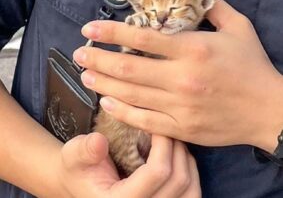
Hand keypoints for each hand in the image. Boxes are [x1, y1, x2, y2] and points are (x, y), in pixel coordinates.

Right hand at [54, 133, 200, 197]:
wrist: (80, 183)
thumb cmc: (78, 167)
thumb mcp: (74, 155)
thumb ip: (85, 150)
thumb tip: (99, 142)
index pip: (157, 172)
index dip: (163, 143)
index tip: (158, 124)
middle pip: (178, 181)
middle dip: (177, 148)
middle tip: (167, 129)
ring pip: (190, 191)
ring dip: (187, 161)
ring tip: (174, 143)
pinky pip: (191, 196)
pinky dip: (190, 174)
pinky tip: (179, 158)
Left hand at [73, 0, 282, 153]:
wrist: (269, 110)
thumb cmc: (252, 66)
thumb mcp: (238, 27)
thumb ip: (210, 3)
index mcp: (194, 49)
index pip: (143, 37)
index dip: (111, 30)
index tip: (89, 28)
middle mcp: (182, 77)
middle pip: (128, 66)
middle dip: (98, 58)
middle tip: (78, 54)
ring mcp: (180, 106)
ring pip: (130, 93)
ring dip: (103, 82)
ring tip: (85, 75)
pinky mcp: (181, 128)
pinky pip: (143, 120)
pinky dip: (121, 110)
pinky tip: (106, 101)